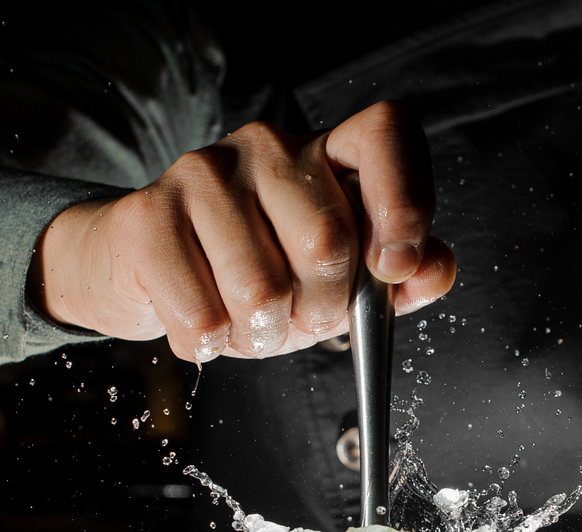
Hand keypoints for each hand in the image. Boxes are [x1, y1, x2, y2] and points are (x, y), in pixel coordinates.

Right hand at [27, 100, 455, 361]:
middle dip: (320, 309)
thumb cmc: (256, 275)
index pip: (386, 135)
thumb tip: (434, 269)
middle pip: (327, 241)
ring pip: (261, 288)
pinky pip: (202, 314)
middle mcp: (269, 146)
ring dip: (260, 335)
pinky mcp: (148, 214)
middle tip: (298, 316)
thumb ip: (398, 278)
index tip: (395, 267)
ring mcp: (204, 171)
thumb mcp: (338, 283)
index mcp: (327, 155)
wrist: (147, 272)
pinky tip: (203, 326)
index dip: (403, 202)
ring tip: (246, 323)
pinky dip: (210, 345)